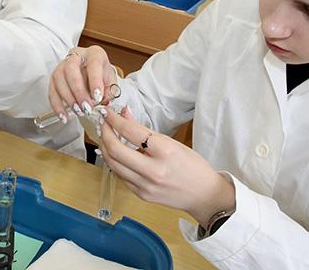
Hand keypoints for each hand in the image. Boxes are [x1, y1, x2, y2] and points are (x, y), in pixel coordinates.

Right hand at [49, 45, 116, 122]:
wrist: (94, 74)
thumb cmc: (102, 76)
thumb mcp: (111, 82)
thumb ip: (109, 92)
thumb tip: (102, 103)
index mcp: (94, 54)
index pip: (93, 63)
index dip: (95, 81)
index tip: (97, 97)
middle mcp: (77, 56)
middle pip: (71, 69)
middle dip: (78, 91)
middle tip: (86, 107)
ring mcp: (63, 65)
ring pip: (59, 78)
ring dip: (68, 98)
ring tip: (78, 111)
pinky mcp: (54, 76)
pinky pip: (52, 90)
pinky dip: (57, 105)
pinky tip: (64, 115)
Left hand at [100, 108, 235, 224]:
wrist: (204, 195)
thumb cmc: (193, 166)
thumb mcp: (173, 143)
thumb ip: (145, 130)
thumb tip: (124, 114)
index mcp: (164, 152)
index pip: (130, 132)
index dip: (114, 119)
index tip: (107, 111)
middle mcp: (153, 170)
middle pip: (115, 150)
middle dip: (105, 133)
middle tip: (104, 123)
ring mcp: (145, 185)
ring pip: (113, 164)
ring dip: (106, 148)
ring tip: (107, 136)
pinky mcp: (141, 195)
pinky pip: (120, 176)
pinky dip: (115, 162)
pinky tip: (116, 153)